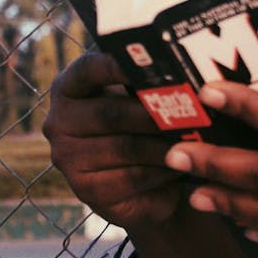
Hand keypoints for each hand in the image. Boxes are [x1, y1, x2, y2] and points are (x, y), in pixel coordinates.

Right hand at [43, 51, 183, 227]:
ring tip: (198, 136)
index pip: (89, 69)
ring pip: (127, 148)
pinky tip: (185, 163)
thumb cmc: (140, 119)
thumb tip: (182, 66)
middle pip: (112, 114)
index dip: (120, 66)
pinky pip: (133, 178)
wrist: (136, 177)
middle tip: (194, 108)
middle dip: (156, 112)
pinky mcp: (88, 193)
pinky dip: (164, 170)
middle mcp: (59, 123)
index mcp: (69, 87)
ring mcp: (69, 160)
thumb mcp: (136, 94)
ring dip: (166, 143)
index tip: (155, 64)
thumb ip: (146, 80)